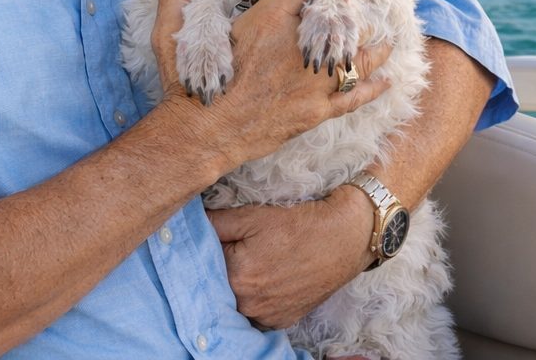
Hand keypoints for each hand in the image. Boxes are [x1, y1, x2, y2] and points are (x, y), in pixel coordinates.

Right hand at [151, 0, 392, 170]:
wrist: (200, 136)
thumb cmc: (187, 84)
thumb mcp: (172, 34)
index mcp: (268, 22)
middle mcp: (296, 47)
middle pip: (339, 11)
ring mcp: (310, 81)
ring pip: (357, 54)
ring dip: (373, 41)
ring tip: (386, 32)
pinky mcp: (315, 111)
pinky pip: (354, 97)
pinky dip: (373, 87)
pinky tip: (386, 80)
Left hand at [207, 184, 375, 328]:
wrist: (345, 238)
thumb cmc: (300, 224)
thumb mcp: (253, 215)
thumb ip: (215, 223)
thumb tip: (189, 225)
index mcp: (236, 275)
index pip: (204, 263)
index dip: (209, 249)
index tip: (219, 240)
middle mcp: (247, 303)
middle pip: (218, 286)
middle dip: (221, 269)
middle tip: (239, 251)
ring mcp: (264, 316)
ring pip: (235, 302)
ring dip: (236, 287)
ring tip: (256, 264)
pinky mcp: (280, 321)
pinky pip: (255, 313)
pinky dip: (255, 300)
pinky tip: (268, 280)